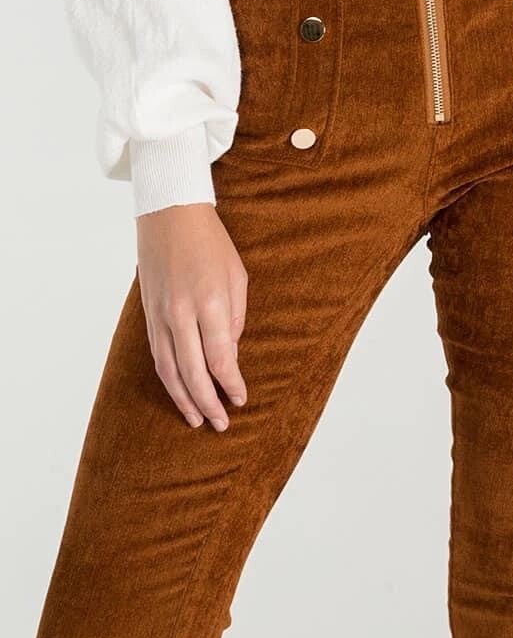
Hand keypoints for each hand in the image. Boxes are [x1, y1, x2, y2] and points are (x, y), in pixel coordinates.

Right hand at [136, 203, 248, 429]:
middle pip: (192, 373)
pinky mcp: (147, 314)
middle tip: (221, 424)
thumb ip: (235, 319)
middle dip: (208, 402)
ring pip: (168, 370)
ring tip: (197, 419)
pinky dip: (168, 378)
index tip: (241, 398)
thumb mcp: (236, 276)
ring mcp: (159, 315)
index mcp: (209, 302)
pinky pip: (157, 355)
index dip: (231, 384)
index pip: (220, 358)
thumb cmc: (210, 242)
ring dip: (183, 398)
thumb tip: (229, 355)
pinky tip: (178, 391)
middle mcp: (180, 313)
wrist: (169, 213)